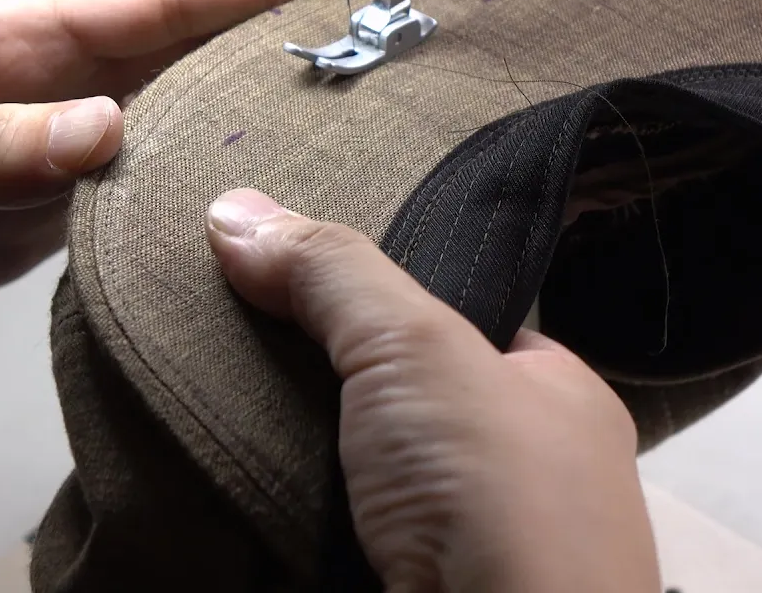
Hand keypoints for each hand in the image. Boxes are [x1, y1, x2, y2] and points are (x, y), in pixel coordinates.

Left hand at [0, 0, 361, 383]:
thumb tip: (108, 131)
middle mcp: (36, 85)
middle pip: (181, 43)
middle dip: (274, 22)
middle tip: (367, 17)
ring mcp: (43, 152)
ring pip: (172, 114)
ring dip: (250, 101)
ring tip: (337, 94)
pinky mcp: (37, 218)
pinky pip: (140, 189)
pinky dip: (200, 182)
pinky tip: (245, 186)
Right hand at [206, 189, 660, 592]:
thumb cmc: (493, 497)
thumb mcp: (416, 349)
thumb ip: (337, 276)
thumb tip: (233, 207)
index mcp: (558, 401)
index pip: (462, 327)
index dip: (382, 301)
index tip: (290, 279)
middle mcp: (527, 479)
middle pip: (403, 407)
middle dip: (323, 388)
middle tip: (224, 346)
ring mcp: (472, 552)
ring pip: (366, 482)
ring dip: (298, 461)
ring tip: (203, 408)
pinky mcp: (412, 592)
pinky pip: (341, 541)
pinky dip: (293, 518)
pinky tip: (233, 492)